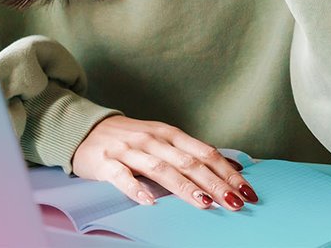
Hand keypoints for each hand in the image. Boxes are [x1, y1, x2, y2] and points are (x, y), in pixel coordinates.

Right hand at [71, 116, 257, 210]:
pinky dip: (136, 189)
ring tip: (204, 203)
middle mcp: (151, 139)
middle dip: (214, 183)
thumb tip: (228, 168)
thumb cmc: (129, 138)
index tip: (246, 190)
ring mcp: (128, 150)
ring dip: (184, 187)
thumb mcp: (160, 139)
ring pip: (160, 169)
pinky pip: (122, 177)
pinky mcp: (105, 162)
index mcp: (168, 133)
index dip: (226, 171)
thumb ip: (188, 152)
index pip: (203, 152)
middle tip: (234, 202)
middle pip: (187, 162)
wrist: (84, 129)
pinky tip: (150, 202)